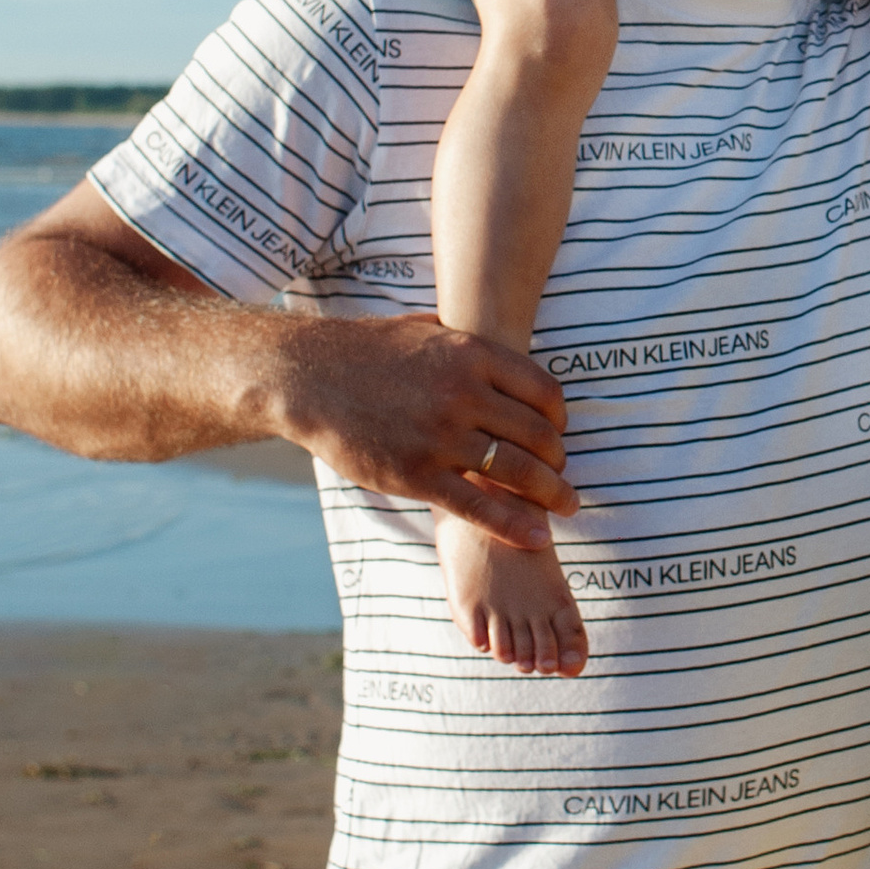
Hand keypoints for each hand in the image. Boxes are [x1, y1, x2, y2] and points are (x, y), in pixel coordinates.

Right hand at [271, 314, 579, 550]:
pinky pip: (477, 505)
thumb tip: (490, 338)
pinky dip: (514, 524)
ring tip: (564, 506)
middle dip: (558, 459)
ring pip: (517, 471)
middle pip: (538, 434)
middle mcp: (463, 393)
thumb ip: (461, 339)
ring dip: (550, 493)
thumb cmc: (364, 353)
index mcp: (471, 354)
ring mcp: (440, 435)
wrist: (305, 377)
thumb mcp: (421, 330)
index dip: (560, 417)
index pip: (544, 390)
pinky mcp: (415, 474)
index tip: (559, 431)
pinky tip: (537, 537)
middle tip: (561, 473)